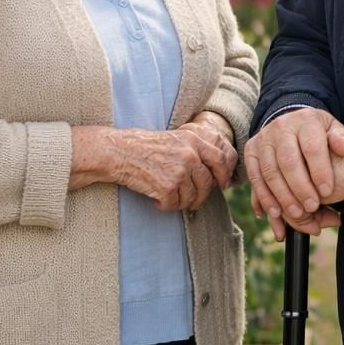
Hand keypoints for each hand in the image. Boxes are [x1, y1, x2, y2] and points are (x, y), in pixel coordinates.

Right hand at [105, 127, 227, 211]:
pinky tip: (156, 200)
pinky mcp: (167, 186)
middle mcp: (191, 154)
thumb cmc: (146, 146)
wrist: (119, 152)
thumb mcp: (177, 138)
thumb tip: (217, 171)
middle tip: (196, 201)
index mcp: (194, 139)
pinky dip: (166, 206)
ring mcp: (180, 171)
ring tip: (170, 198)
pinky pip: (174, 204)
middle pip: (208, 182)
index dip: (224, 174)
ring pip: (192, 197)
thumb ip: (197, 149)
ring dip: (182, 202)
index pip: (222, 158)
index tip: (222, 184)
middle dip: (204, 196)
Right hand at [244, 108, 343, 237]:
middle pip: (288, 161)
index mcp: (306, 119)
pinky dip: (265, 198)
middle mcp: (281, 126)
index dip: (320, 171)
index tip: (327, 192)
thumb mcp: (335, 131)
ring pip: (270, 172)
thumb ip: (342, 140)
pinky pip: (255, 177)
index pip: (312, 147)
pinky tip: (276, 213)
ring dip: (283, 196)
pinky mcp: (250, 151)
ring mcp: (263, 139)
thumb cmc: (319, 133)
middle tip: (312, 207)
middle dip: (300, 188)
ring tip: (297, 213)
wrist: (292, 124)